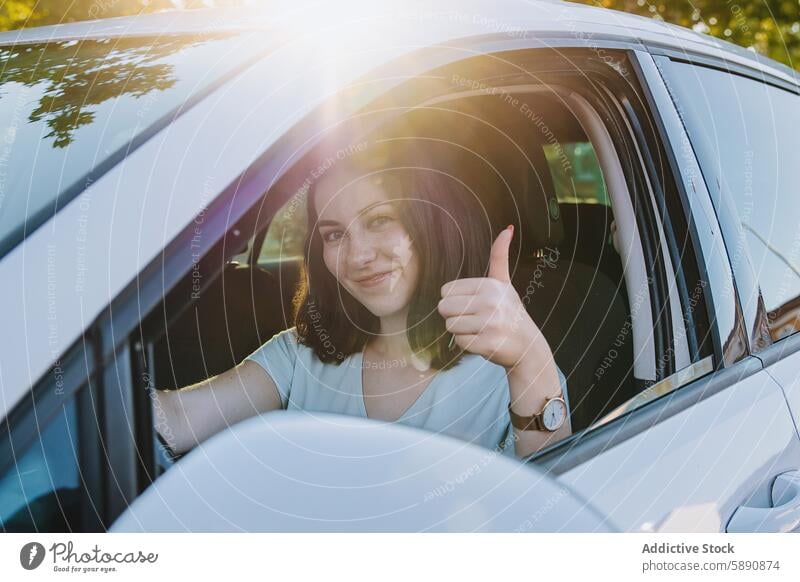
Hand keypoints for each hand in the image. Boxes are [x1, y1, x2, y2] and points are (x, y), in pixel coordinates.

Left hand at [437, 225, 540, 368]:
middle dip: (455, 315)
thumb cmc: (511, 312)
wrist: (528, 345)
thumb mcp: (504, 282)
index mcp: (489, 285)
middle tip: (475, 318)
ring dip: (461, 330)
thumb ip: (500, 256)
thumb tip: (508, 228)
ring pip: (450, 326)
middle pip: (443, 308)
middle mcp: (489, 302)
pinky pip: (459, 343)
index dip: (455, 300)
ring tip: (480, 329)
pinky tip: (483, 341)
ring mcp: (489, 324)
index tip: (474, 304)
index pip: (445, 291)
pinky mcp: (487, 344)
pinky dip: (468, 344)